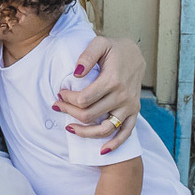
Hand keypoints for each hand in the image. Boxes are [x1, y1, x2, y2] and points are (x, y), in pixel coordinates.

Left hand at [54, 36, 143, 152]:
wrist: (137, 55)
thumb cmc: (115, 49)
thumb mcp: (100, 43)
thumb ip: (87, 55)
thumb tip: (77, 74)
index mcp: (113, 80)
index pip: (84, 99)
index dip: (68, 99)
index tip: (60, 93)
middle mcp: (122, 96)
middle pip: (90, 114)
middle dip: (69, 112)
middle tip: (57, 106)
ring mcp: (129, 107)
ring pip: (104, 129)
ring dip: (84, 132)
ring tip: (69, 128)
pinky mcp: (133, 113)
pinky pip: (125, 133)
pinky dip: (114, 144)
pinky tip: (101, 151)